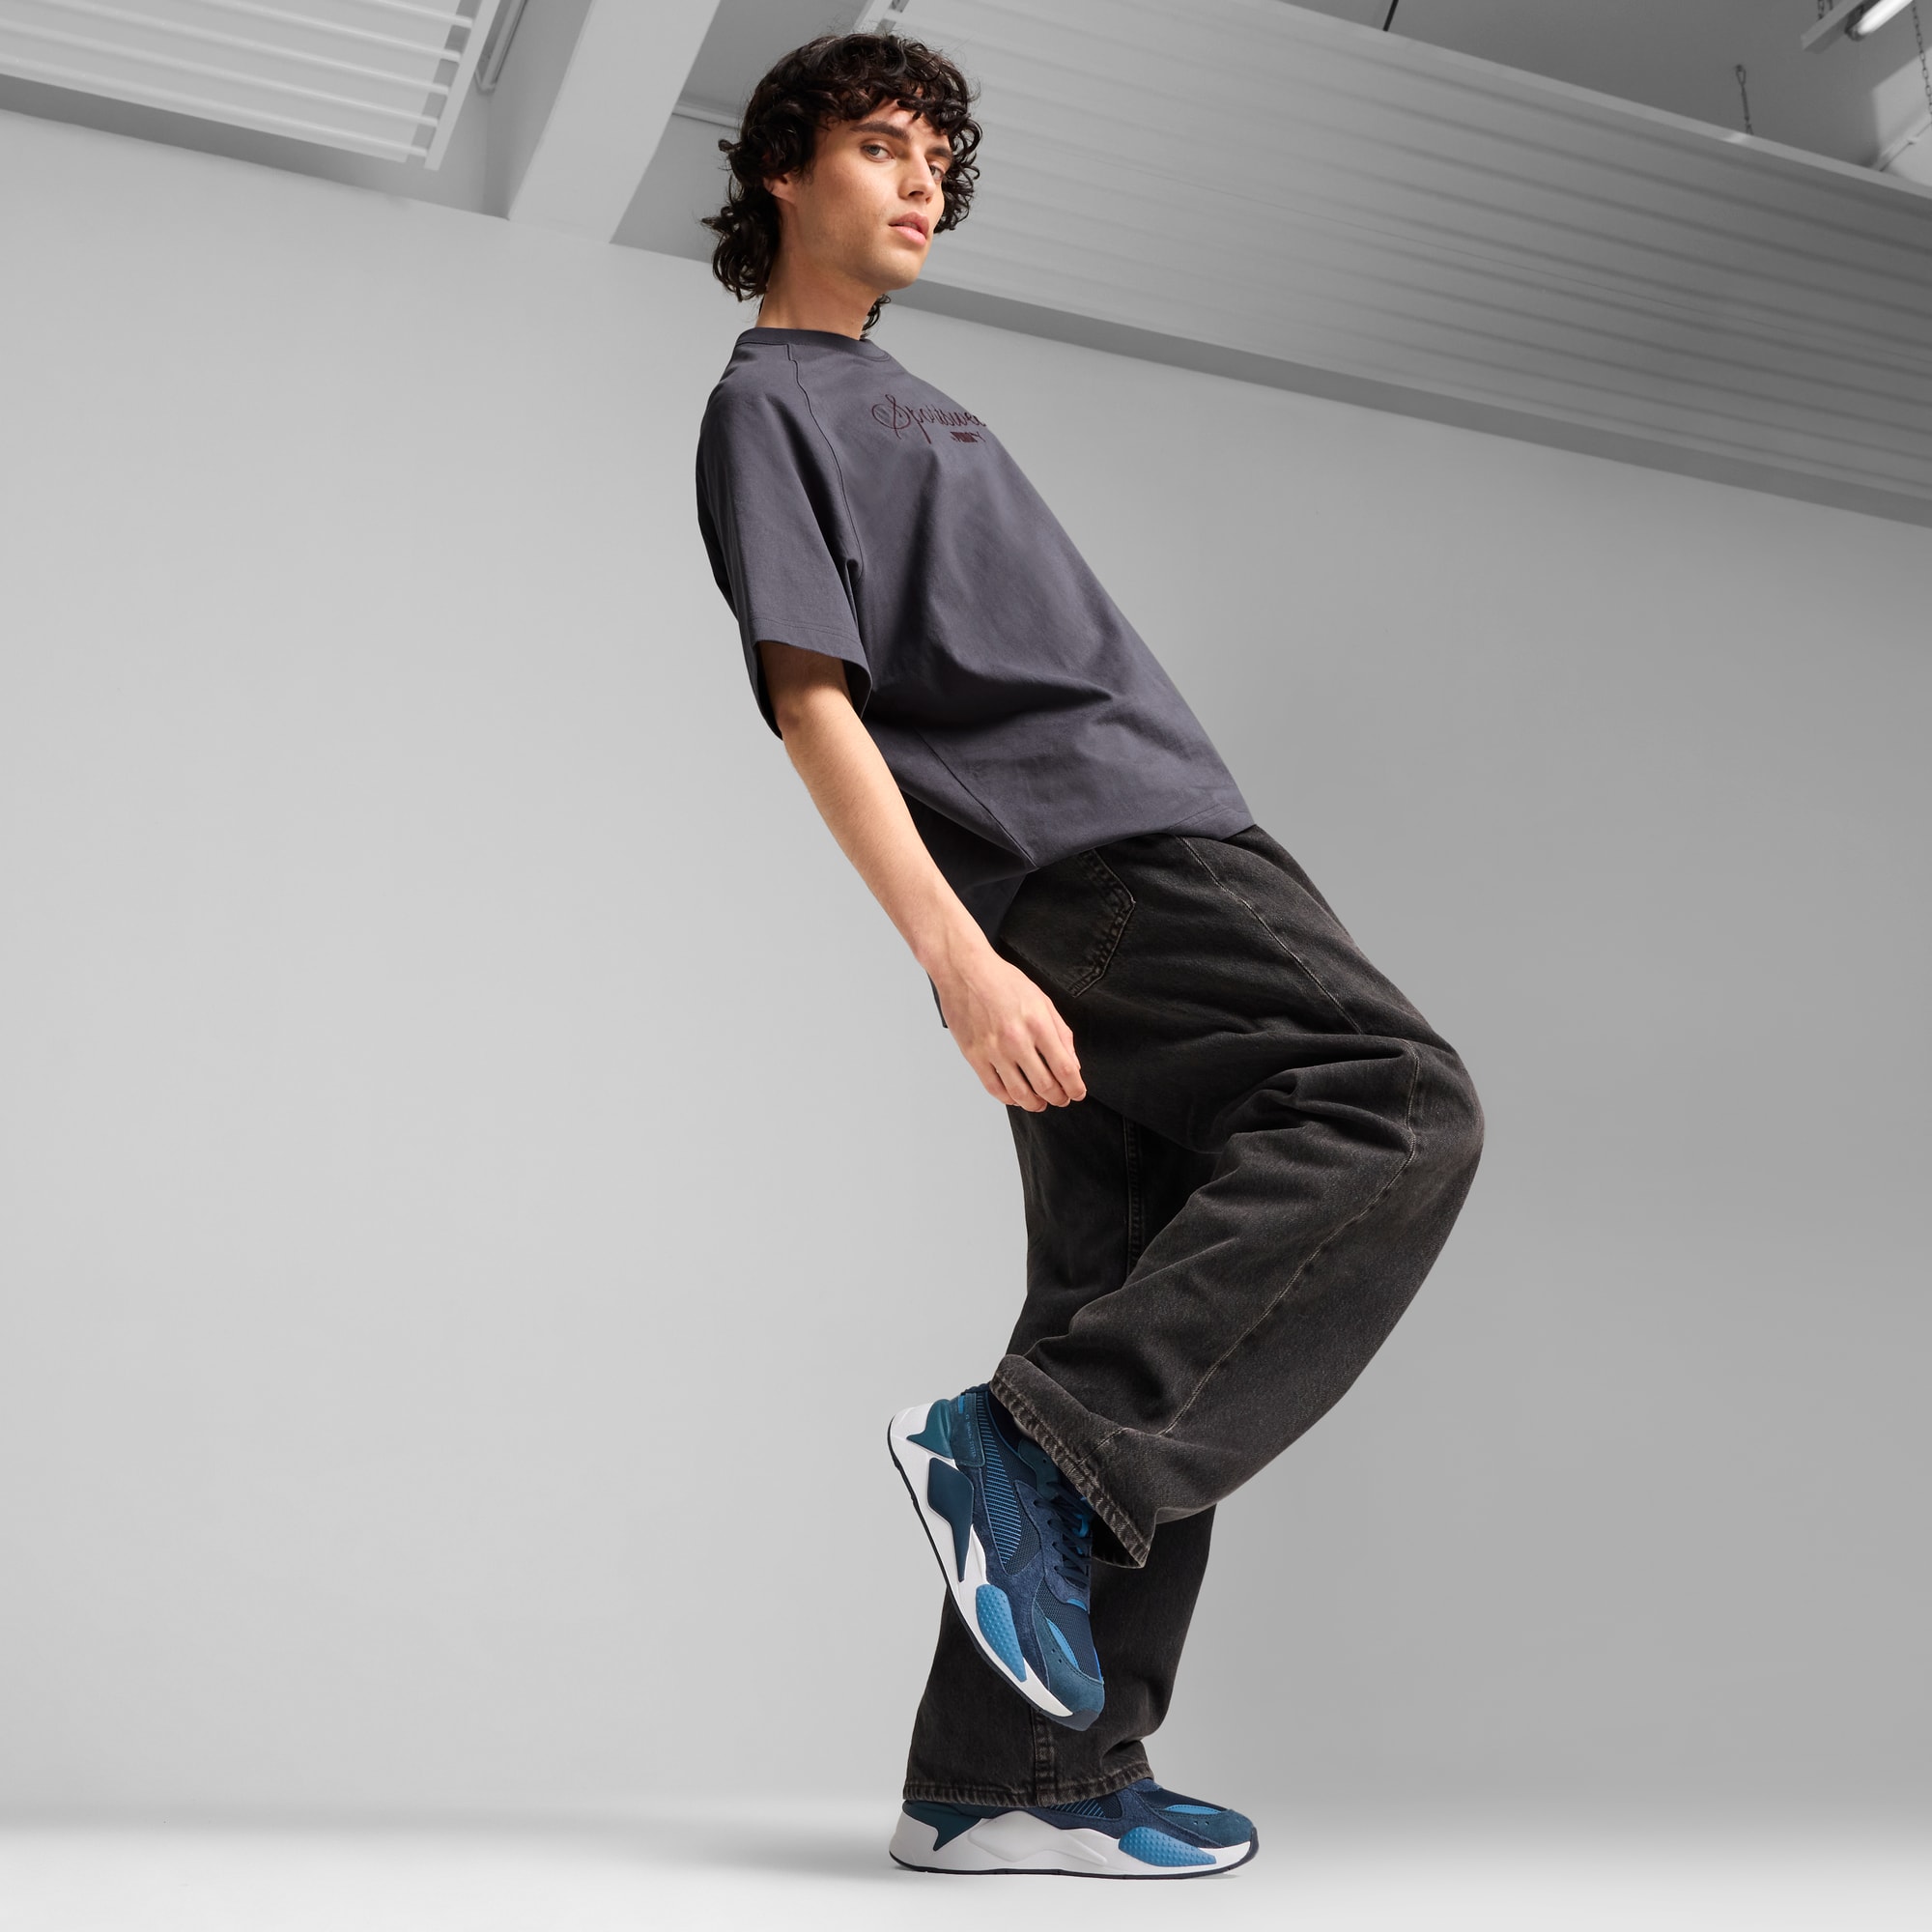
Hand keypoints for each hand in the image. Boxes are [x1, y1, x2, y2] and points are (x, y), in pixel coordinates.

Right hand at [932, 943, 1085, 1111]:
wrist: (965, 972)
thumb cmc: (1004, 982)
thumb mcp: (1043, 1001)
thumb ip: (1061, 1034)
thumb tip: (1072, 1065)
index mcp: (1038, 1024)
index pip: (1064, 1069)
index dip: (1075, 1088)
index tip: (1078, 1093)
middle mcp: (1016, 1040)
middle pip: (1045, 1086)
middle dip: (1058, 1098)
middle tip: (1062, 1099)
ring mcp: (993, 1051)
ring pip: (1020, 1094)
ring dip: (1035, 1104)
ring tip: (1040, 1103)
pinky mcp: (974, 1056)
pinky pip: (994, 1088)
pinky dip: (1009, 1099)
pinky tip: (1016, 1097)